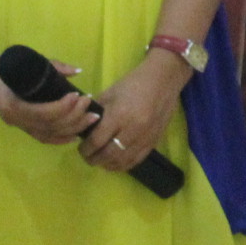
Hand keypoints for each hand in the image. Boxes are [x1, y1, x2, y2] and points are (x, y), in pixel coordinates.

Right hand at [0, 55, 94, 145]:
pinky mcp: (20, 124)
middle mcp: (14, 119)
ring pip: (48, 134)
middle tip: (90, 104)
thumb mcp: (26, 61)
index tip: (78, 95)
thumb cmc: (1, 64)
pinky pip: (41, 136)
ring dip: (72, 128)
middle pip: (49, 127)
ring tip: (90, 118)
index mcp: (13, 105)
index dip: (63, 108)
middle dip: (74, 118)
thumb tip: (77, 72)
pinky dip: (59, 137)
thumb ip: (52, 66)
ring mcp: (17, 124)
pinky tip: (74, 134)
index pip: (43, 113)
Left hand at [79, 56, 186, 173]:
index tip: (81, 148)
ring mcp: (145, 138)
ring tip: (100, 160)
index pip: (97, 140)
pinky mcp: (154, 141)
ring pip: (122, 161)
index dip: (85, 149)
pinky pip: (136, 160)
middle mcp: (132, 130)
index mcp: (119, 114)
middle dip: (94, 159)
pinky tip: (115, 162)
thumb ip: (96, 111)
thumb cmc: (134, 82)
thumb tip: (85, 128)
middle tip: (87, 156)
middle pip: (108, 155)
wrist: (164, 79)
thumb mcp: (110, 93)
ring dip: (107, 164)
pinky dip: (123, 165)